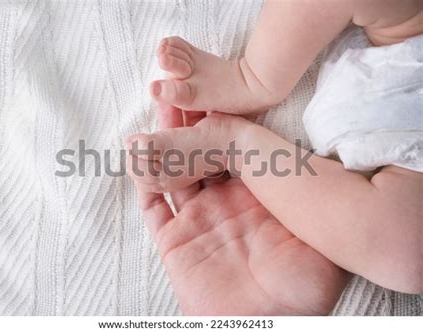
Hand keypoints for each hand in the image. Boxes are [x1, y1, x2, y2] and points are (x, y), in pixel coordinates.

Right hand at [127, 105, 348, 314]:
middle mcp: (223, 202)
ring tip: (157, 108)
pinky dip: (143, 180)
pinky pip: (153, 206)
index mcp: (254, 196)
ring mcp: (196, 220)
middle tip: (180, 90)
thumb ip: (301, 190)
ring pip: (172, 171)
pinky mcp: (174, 241)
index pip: (232, 149)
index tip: (214, 92)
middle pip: (199, 153)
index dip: (221, 120)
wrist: (272, 323)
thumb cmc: (304, 285)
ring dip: (162, 142)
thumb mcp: (313, 228)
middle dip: (188, 123)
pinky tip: (138, 154)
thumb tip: (302, 148)